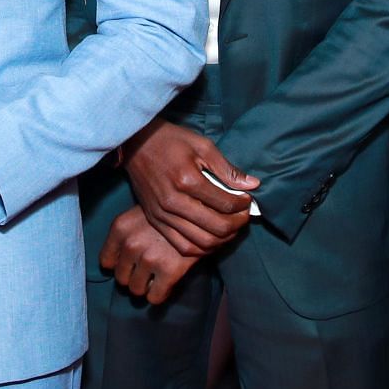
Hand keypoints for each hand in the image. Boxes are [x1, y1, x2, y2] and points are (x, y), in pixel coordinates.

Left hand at [99, 206, 198, 303]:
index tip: (131, 262)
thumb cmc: (171, 212)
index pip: (106, 262)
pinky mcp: (169, 271)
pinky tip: (167, 283)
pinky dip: (160, 294)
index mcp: (120, 227)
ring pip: (136, 290)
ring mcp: (150, 258)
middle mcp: (131, 243)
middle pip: (121, 279)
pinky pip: (155, 298)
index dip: (119, 264)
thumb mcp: (141, 213)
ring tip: (157, 274)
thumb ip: (126, 235)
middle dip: (133, 276)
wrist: (202, 210)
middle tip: (147, 268)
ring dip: (146, 286)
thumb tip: (113, 265)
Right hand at [121, 118, 260, 255]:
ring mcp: (162, 214)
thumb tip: (253, 185)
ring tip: (231, 228)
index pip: (225, 204)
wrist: (135, 143)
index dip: (243, 205)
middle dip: (237, 224)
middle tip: (244, 216)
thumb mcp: (202, 145)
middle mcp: (174, 202)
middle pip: (216, 227)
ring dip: (222, 239)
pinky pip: (182, 246)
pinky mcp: (155, 220)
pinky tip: (212, 239)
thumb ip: (227, 169)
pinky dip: (202, 248)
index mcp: (187, 180)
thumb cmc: (170, 140)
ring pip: (201, 242)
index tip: (248, 200)